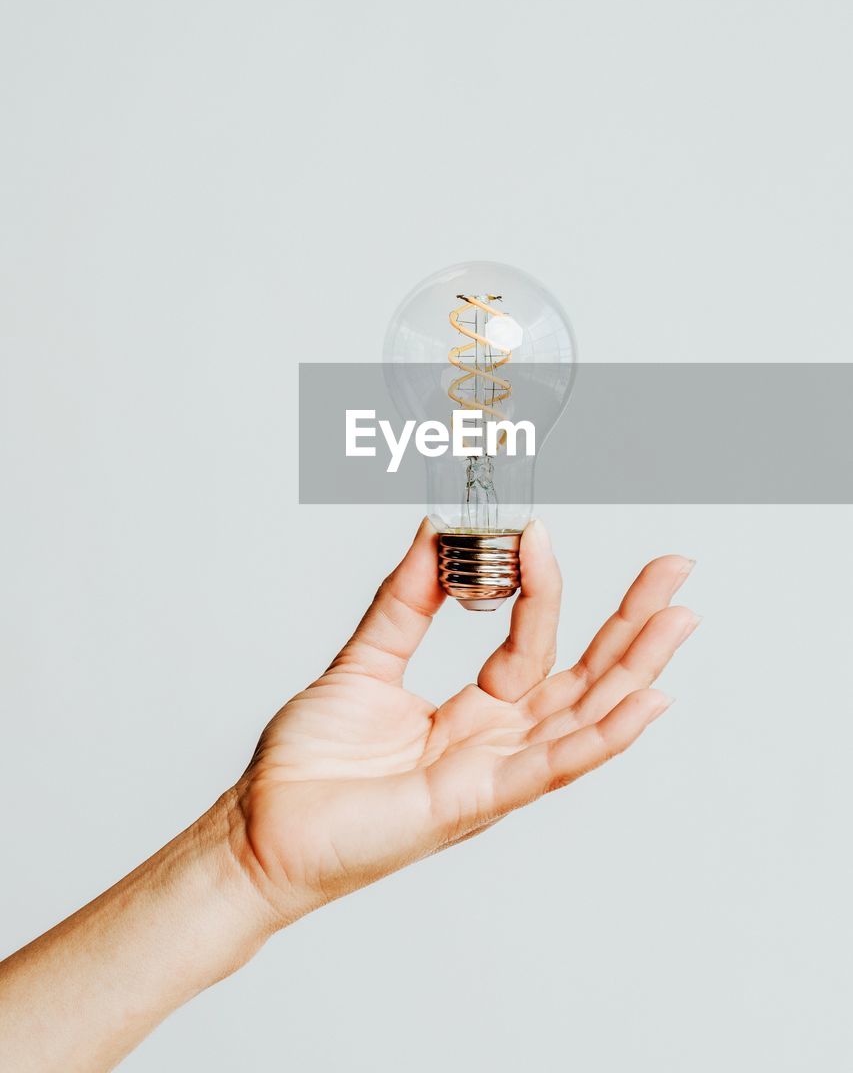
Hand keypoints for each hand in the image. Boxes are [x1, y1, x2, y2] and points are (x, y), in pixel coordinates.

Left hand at [232, 519, 698, 923]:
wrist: (261, 824)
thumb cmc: (310, 763)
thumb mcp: (366, 660)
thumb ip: (406, 599)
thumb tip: (435, 532)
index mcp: (471, 712)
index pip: (531, 644)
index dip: (547, 589)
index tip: (542, 532)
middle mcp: (494, 744)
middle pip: (581, 679)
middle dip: (633, 626)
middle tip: (675, 570)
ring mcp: (492, 776)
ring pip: (582, 717)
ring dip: (636, 669)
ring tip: (678, 619)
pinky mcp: (474, 803)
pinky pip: (550, 766)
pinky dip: (603, 736)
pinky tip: (646, 701)